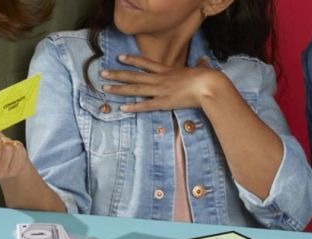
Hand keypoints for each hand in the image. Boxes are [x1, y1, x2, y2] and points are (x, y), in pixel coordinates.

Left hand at [100, 55, 229, 111]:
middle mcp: (160, 79)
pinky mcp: (164, 103)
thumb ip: (199, 65)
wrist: (209, 86)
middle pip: (135, 76)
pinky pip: (146, 105)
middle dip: (117, 75)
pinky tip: (122, 108)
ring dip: (120, 89)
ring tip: (105, 88)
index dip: (132, 60)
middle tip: (102, 73)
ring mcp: (161, 91)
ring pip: (136, 89)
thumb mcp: (201, 69)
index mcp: (168, 70)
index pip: (146, 63)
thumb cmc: (208, 77)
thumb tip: (203, 62)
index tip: (120, 57)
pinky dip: (134, 107)